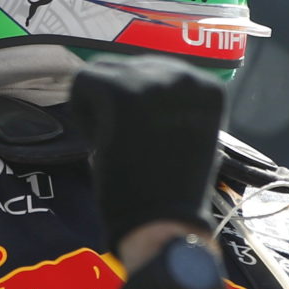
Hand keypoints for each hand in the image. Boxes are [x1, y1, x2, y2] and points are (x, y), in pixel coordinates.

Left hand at [74, 56, 226, 251]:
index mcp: (207, 85)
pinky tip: (103, 142)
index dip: (140, 105)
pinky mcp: (121, 92)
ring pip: (102, 72)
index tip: (148, 137)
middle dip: (118, 101)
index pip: (154, 71)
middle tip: (127, 142)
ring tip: (116, 141)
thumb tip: (140, 80)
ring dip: (99, 105)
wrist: (164, 221)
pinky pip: (82, 84)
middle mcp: (183, 73)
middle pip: (127, 67)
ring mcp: (152, 80)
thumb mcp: (189, 131)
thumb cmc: (173, 188)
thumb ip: (172, 102)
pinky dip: (83, 115)